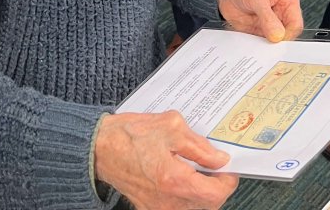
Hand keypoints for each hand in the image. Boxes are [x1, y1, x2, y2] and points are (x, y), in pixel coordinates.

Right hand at [94, 110, 237, 209]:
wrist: (101, 148)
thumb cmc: (132, 135)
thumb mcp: (172, 127)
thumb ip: (200, 146)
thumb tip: (219, 160)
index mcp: (174, 180)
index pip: (215, 194)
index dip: (228, 180)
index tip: (228, 167)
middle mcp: (166, 201)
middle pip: (208, 206)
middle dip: (217, 187)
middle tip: (216, 166)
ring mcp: (157, 208)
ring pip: (194, 209)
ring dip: (203, 193)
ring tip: (200, 171)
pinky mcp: (149, 209)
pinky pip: (178, 209)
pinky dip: (188, 197)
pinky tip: (185, 178)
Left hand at [218, 0, 303, 42]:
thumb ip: (267, 17)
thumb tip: (279, 36)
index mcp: (289, 1)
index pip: (295, 25)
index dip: (286, 36)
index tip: (273, 41)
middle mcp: (283, 14)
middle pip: (288, 37)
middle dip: (277, 45)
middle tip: (264, 46)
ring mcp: (273, 25)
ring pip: (276, 44)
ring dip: (266, 48)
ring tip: (253, 43)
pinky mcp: (262, 33)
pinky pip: (263, 46)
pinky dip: (257, 48)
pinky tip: (249, 45)